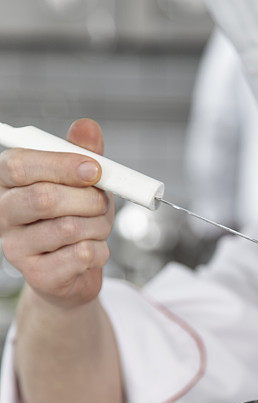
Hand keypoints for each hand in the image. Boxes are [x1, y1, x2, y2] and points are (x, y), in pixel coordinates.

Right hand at [0, 118, 113, 308]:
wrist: (74, 271)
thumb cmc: (76, 218)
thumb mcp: (83, 182)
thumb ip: (84, 153)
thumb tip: (88, 126)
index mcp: (8, 183)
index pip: (19, 165)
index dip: (61, 164)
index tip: (94, 169)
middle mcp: (4, 214)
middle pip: (44, 198)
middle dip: (87, 198)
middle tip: (102, 202)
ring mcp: (16, 248)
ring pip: (69, 228)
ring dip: (99, 225)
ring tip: (98, 227)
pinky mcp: (37, 276)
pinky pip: (81, 255)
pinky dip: (101, 250)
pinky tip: (93, 251)